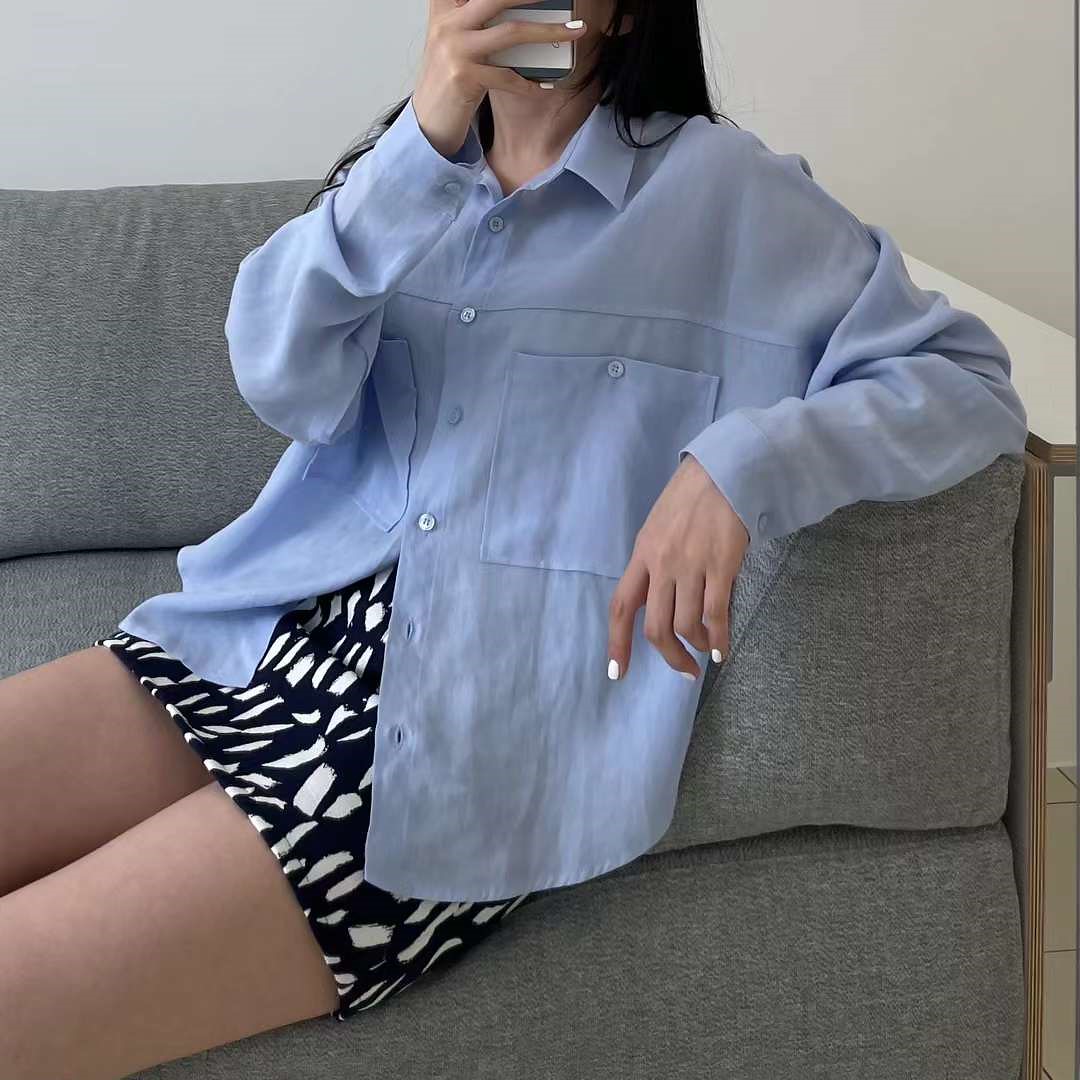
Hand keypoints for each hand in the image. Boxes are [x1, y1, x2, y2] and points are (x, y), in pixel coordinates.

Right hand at [413, 0, 588, 158]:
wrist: (428, 122)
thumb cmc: (447, 83)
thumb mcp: (454, 43)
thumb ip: (473, 21)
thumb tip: (514, 9)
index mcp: (444, 9)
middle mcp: (448, 24)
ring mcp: (455, 50)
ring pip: (511, 33)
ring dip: (549, 32)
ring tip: (573, 32)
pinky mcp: (463, 77)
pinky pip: (507, 77)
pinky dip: (528, 84)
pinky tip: (541, 87)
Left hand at [607, 454, 749, 680]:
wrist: (723, 472)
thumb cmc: (690, 499)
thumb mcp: (657, 528)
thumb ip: (653, 563)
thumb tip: (654, 599)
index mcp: (641, 555)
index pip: (622, 606)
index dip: (616, 643)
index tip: (616, 673)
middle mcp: (662, 564)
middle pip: (656, 627)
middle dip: (669, 656)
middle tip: (684, 670)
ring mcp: (691, 566)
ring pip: (686, 625)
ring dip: (696, 646)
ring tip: (706, 650)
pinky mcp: (721, 566)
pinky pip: (716, 614)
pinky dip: (719, 638)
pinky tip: (723, 647)